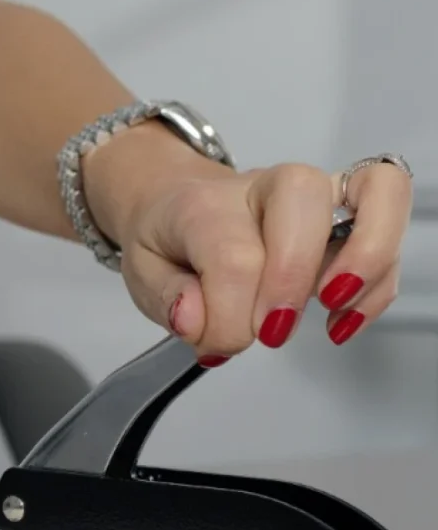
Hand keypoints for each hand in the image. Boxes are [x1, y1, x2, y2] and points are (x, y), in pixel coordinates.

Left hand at [112, 156, 411, 363]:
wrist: (174, 203)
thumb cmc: (166, 239)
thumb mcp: (141, 272)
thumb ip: (167, 298)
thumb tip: (195, 321)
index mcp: (206, 203)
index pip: (232, 256)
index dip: (230, 314)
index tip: (216, 343)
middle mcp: (266, 186)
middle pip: (305, 199)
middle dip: (294, 279)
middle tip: (270, 332)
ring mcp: (317, 194)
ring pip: (376, 189)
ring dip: (366, 259)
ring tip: (330, 309)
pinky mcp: (349, 214)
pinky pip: (388, 228)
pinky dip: (380, 282)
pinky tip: (339, 322)